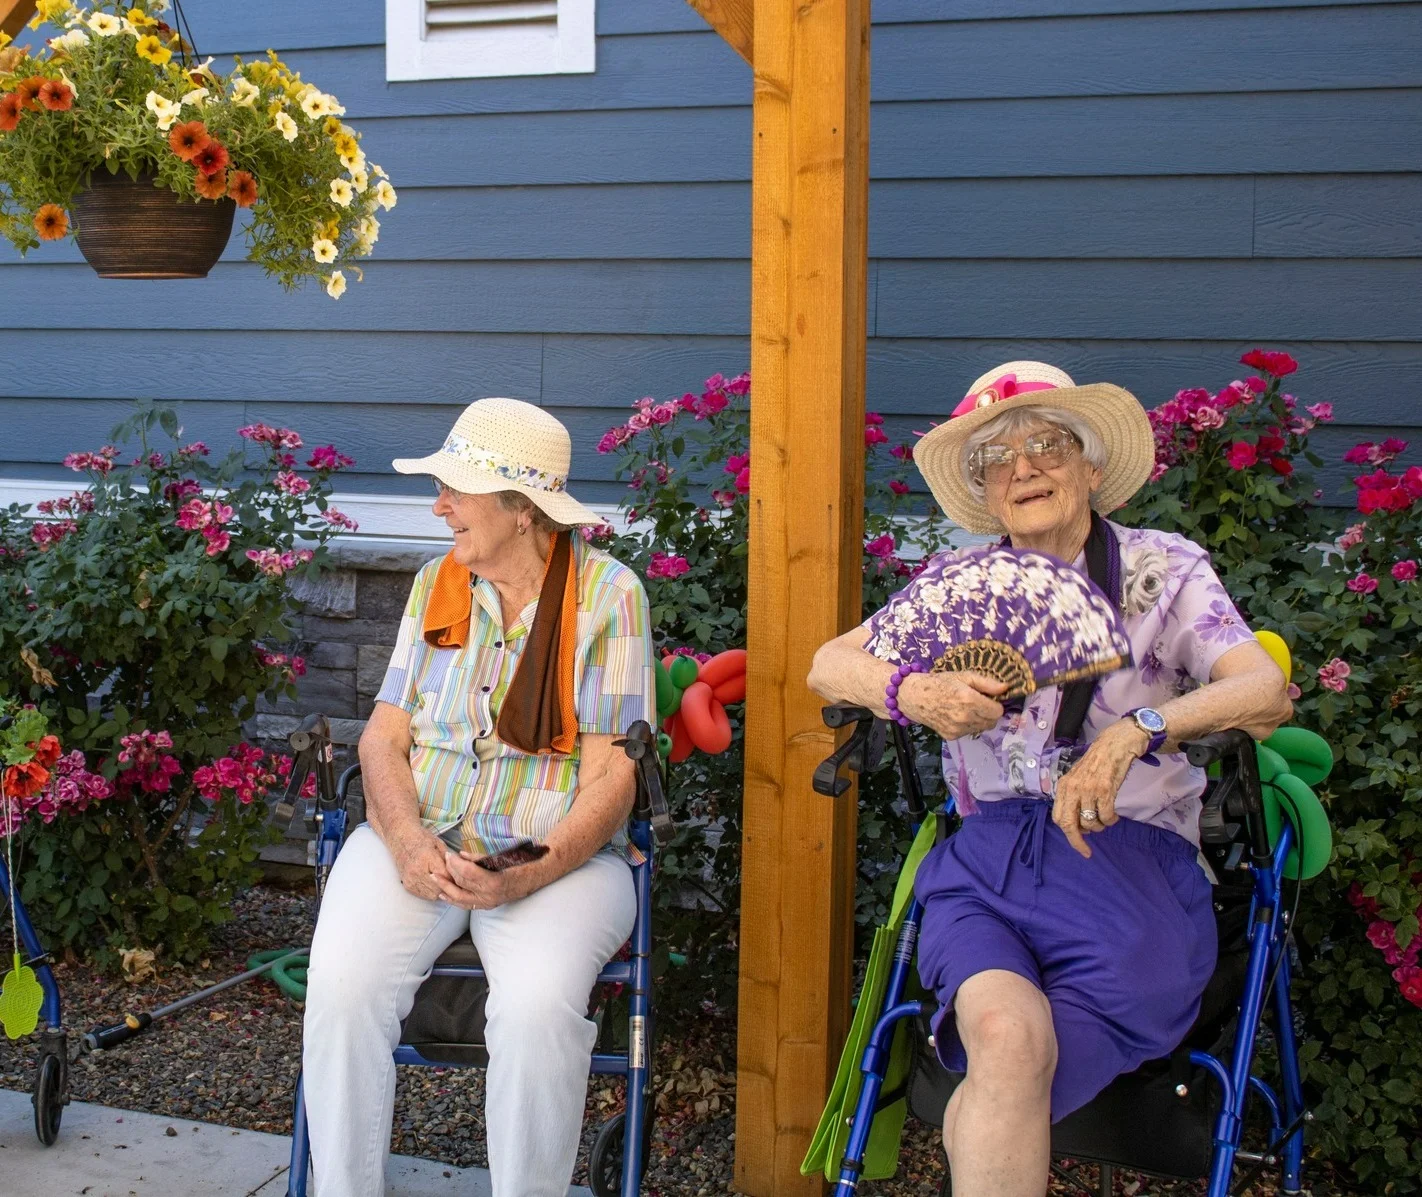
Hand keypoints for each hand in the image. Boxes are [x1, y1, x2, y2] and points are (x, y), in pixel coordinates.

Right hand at [388, 825, 453, 900]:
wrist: (401, 838)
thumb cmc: (422, 838)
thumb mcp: (439, 844)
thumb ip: (449, 860)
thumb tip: (459, 873)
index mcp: (427, 858)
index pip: (446, 876)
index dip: (455, 878)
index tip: (461, 877)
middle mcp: (417, 871)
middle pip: (440, 888)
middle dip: (449, 886)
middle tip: (454, 881)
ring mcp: (411, 880)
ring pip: (433, 894)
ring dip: (440, 890)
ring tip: (444, 881)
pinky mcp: (407, 885)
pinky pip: (424, 895)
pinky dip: (431, 891)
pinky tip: (434, 883)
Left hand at [436, 850, 530, 909]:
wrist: (534, 877)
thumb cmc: (521, 863)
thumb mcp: (502, 856)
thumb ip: (480, 857)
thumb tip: (461, 855)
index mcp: (494, 882)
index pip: (467, 873)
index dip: (455, 863)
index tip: (448, 854)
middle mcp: (489, 896)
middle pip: (461, 885)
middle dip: (448, 873)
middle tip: (441, 862)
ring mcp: (487, 903)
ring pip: (460, 898)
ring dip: (446, 888)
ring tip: (435, 879)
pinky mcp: (486, 906)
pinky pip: (465, 904)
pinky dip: (453, 899)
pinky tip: (444, 894)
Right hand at [898, 671, 1006, 739]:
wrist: (914, 696)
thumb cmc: (939, 682)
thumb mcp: (964, 676)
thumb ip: (987, 683)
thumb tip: (1006, 688)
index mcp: (969, 700)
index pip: (998, 711)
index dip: (995, 703)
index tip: (987, 697)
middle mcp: (965, 717)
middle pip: (992, 722)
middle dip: (989, 712)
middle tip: (977, 702)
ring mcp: (958, 729)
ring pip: (982, 728)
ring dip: (980, 719)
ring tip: (965, 708)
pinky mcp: (951, 736)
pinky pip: (970, 732)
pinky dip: (968, 725)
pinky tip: (956, 715)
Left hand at [1051, 725, 1140, 857]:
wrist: (1114, 745)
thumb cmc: (1097, 764)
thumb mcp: (1077, 779)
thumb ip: (1072, 798)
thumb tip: (1074, 824)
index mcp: (1063, 787)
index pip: (1058, 818)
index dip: (1067, 835)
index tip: (1078, 845)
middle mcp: (1072, 789)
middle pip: (1069, 824)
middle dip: (1077, 841)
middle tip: (1087, 850)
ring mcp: (1088, 789)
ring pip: (1090, 822)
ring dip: (1099, 827)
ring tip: (1105, 820)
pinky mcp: (1105, 789)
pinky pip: (1106, 816)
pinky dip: (1111, 820)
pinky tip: (1113, 816)